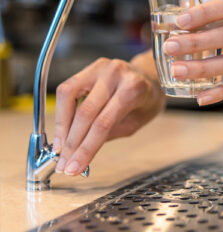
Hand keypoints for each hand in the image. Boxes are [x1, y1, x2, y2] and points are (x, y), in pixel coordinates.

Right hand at [53, 52, 164, 175]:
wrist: (150, 77)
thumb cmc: (146, 101)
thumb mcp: (136, 122)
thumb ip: (109, 134)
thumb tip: (80, 153)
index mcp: (133, 89)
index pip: (103, 123)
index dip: (86, 148)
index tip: (74, 167)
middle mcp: (116, 74)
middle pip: (85, 112)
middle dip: (71, 143)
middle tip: (64, 164)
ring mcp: (101, 67)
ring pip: (68, 96)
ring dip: (61, 127)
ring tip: (60, 148)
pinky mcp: (89, 67)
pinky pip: (66, 89)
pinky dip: (62, 112)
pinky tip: (63, 129)